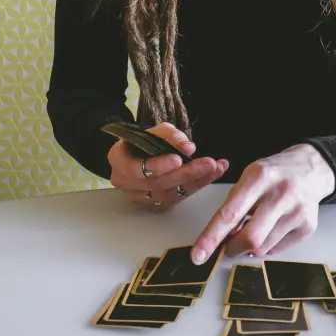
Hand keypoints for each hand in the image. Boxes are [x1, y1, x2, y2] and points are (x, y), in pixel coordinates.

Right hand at [108, 122, 228, 212]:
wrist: (140, 152)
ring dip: (197, 181)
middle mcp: (125, 183)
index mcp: (118, 160)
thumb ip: (170, 136)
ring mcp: (140, 197)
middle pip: (157, 183)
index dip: (158, 165)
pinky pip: (177, 198)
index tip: (178, 159)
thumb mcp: (156, 130)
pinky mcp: (155, 205)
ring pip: (169, 194)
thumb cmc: (146, 139)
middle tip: (208, 163)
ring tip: (216, 168)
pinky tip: (212, 174)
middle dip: (186, 173)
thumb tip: (187, 147)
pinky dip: (197, 185)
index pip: (135, 167)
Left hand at [190, 144, 334, 263]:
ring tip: (255, 227)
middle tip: (227, 247)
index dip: (211, 237)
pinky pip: (277, 250)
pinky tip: (271, 228)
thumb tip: (220, 238)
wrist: (312, 168)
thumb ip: (235, 204)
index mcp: (260, 177)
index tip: (197, 255)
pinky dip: (267, 245)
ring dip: (250, 246)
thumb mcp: (250, 175)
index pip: (230, 213)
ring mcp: (297, 212)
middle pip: (250, 237)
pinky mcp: (308, 227)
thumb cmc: (274, 173)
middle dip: (232, 248)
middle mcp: (280, 194)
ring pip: (262, 248)